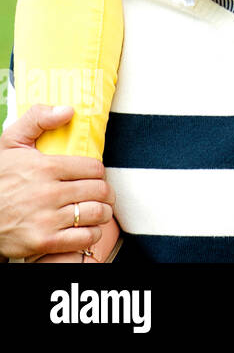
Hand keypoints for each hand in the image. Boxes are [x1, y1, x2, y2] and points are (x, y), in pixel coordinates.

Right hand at [0, 105, 115, 259]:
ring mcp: (46, 220)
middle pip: (100, 191)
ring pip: (97, 214)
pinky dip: (91, 234)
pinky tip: (85, 228)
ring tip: (96, 210)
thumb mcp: (9, 143)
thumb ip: (37, 120)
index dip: (98, 172)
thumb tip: (68, 110)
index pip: (94, 168)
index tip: (93, 177)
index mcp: (44, 167)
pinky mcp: (43, 242)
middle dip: (105, 192)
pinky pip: (85, 238)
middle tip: (100, 194)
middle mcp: (48, 193)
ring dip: (102, 213)